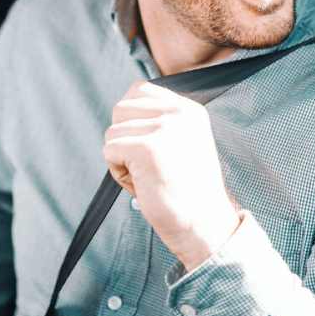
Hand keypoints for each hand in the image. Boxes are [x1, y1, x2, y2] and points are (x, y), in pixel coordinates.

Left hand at [103, 80, 240, 270]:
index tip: (148, 148)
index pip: (138, 90)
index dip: (131, 119)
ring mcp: (163, 128)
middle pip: (120, 109)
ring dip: (121, 158)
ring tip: (148, 176)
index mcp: (188, 109)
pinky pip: (109, 151)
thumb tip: (122, 109)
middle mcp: (178, 113)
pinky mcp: (146, 148)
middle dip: (124, 139)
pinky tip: (142, 184)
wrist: (205, 225)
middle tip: (148, 166)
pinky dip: (118, 173)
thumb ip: (160, 121)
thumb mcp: (183, 142)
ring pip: (112, 132)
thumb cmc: (188, 191)